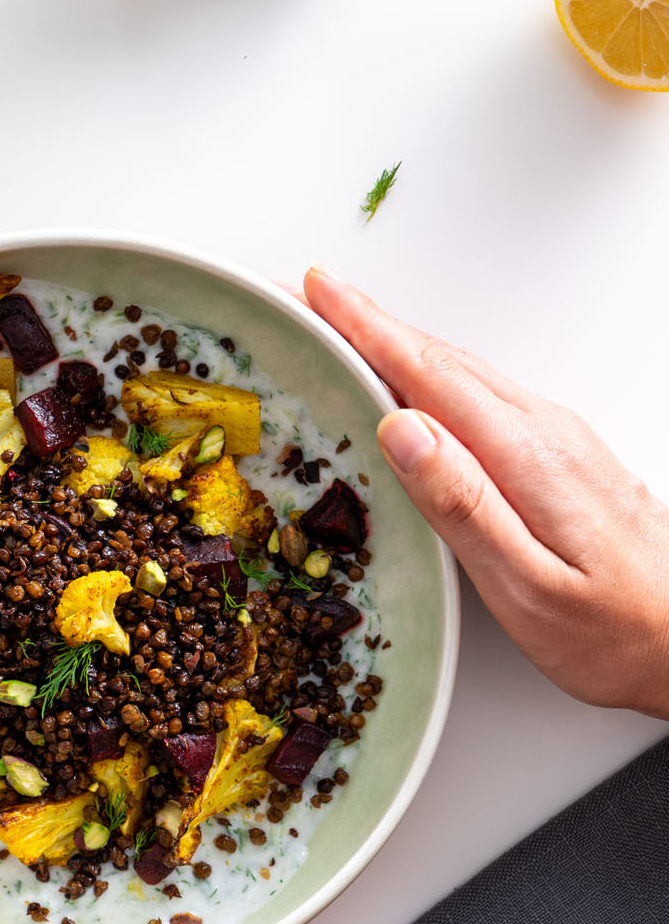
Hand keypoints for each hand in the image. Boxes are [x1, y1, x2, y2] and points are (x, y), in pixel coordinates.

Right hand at [304, 267, 668, 719]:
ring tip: (346, 333)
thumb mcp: (526, 589)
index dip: (366, 329)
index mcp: (527, 457)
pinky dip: (436, 378)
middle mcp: (546, 433)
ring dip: (401, 347)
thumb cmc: (614, 633)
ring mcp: (561, 441)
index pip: (429, 375)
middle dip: (369, 324)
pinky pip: (486, 398)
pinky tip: (417, 390)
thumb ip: (463, 506)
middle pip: (442, 360)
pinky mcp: (566, 459)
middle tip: (310, 300)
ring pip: (465, 375)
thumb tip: (402, 430)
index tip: (317, 290)